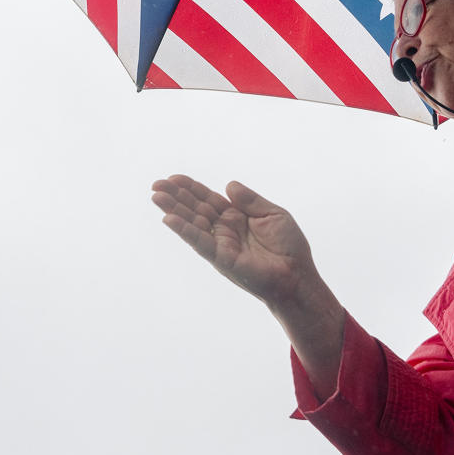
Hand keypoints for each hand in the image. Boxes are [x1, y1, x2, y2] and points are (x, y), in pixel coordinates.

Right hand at [151, 175, 345, 396]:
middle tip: (156, 185)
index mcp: (235, 216)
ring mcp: (220, 244)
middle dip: (175, 196)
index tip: (173, 178)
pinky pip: (200, 242)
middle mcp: (224, 229)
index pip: (207, 199)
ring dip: (173, 210)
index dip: (190, 188)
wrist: (297, 276)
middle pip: (195, 208)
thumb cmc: (289, 247)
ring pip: (192, 223)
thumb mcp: (272, 214)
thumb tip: (228, 184)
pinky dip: (185, 231)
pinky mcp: (221, 258)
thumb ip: (250, 199)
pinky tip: (169, 219)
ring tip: (156, 197)